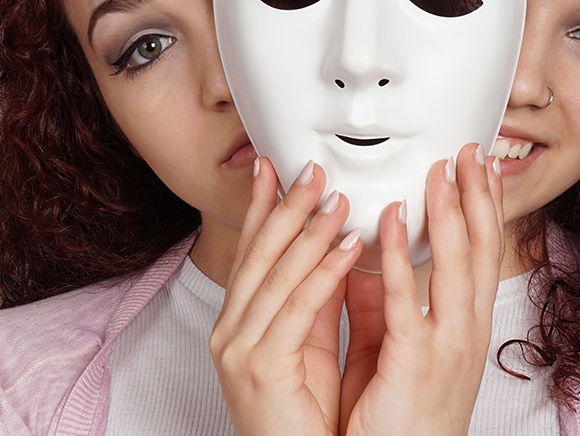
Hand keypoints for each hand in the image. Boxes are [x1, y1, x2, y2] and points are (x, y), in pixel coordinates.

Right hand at [210, 157, 364, 435]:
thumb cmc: (303, 422)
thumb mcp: (310, 348)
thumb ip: (316, 302)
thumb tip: (334, 254)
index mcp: (241, 325)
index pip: (252, 253)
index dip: (262, 207)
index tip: (273, 168)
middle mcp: (231, 332)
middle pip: (258, 254)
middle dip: (285, 206)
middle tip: (312, 168)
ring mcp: (239, 349)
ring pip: (277, 274)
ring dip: (310, 231)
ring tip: (336, 197)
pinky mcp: (259, 367)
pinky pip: (297, 308)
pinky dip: (324, 272)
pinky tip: (347, 247)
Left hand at [339, 143, 505, 435]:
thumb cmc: (396, 422)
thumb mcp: (397, 352)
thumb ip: (384, 305)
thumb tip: (369, 260)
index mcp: (463, 330)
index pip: (481, 255)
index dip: (485, 208)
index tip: (482, 168)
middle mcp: (465, 333)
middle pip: (481, 250)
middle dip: (478, 196)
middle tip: (473, 151)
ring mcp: (446, 347)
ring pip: (456, 266)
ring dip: (448, 212)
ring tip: (442, 169)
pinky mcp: (415, 363)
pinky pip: (406, 299)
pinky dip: (397, 254)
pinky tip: (386, 220)